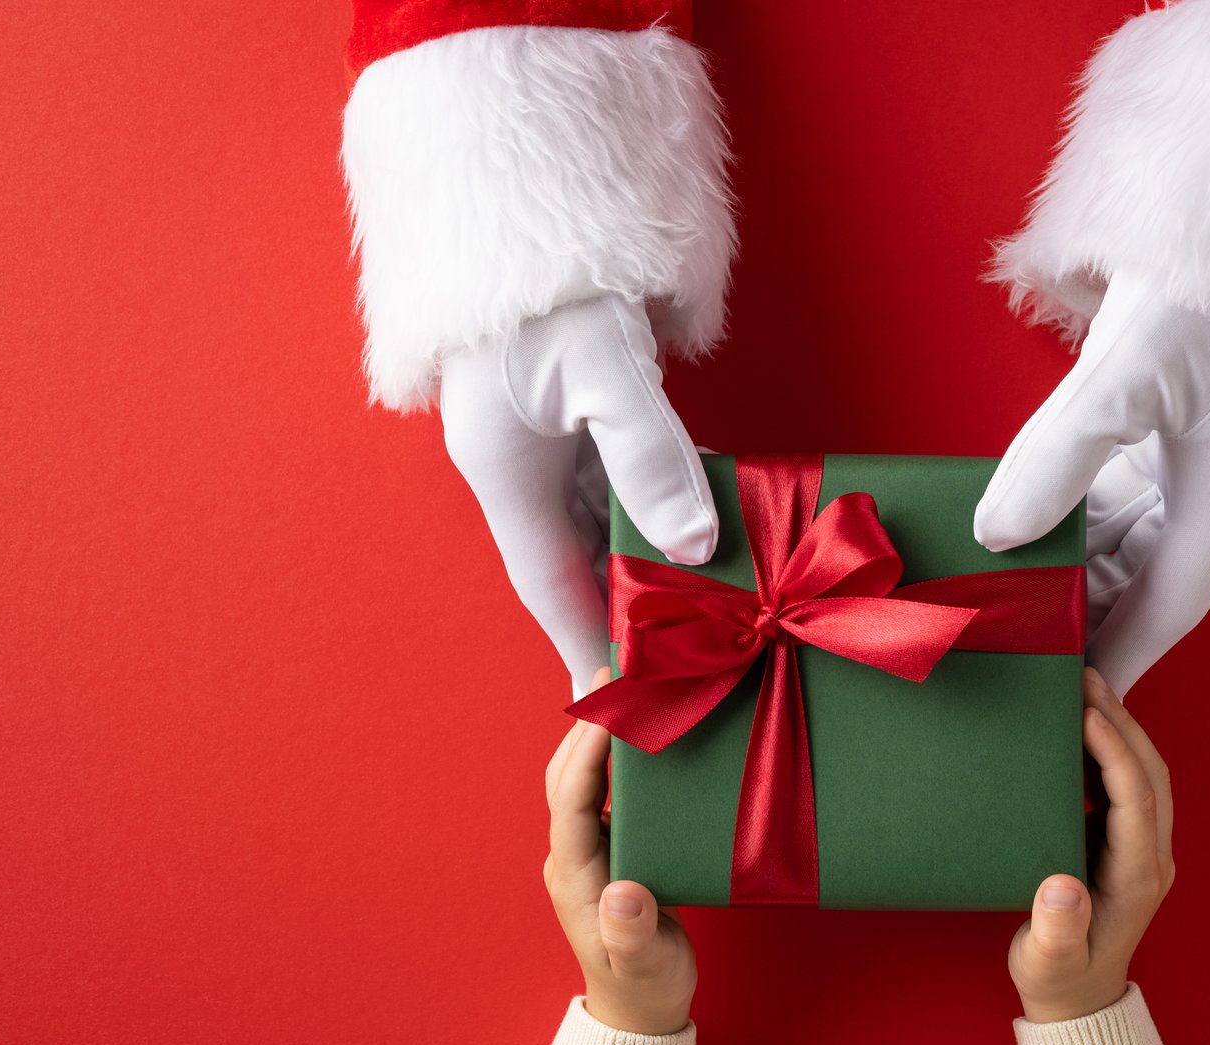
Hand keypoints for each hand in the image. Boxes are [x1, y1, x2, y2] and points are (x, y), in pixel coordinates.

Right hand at [439, 296, 719, 697]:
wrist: (524, 183)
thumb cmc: (547, 279)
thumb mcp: (602, 370)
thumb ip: (649, 458)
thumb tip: (692, 542)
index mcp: (505, 470)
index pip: (549, 583)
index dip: (586, 641)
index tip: (621, 696)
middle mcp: (522, 460)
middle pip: (578, 557)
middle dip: (625, 607)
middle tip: (683, 656)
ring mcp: (548, 429)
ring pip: (603, 516)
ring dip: (649, 555)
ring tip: (705, 602)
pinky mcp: (578, 400)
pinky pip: (619, 471)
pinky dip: (659, 501)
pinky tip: (702, 520)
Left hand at [543, 668, 696, 1034]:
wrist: (641, 1011)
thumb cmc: (646, 987)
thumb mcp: (645, 966)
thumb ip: (632, 935)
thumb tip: (624, 894)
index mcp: (576, 877)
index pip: (572, 803)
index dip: (587, 755)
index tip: (609, 711)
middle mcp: (574, 856)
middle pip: (567, 778)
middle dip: (586, 725)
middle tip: (614, 673)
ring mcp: (589, 852)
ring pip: (582, 779)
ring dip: (598, 733)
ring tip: (627, 687)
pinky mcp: (609, 851)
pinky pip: (605, 791)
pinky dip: (617, 757)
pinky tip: (642, 734)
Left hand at [974, 272, 1209, 694]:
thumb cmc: (1205, 288)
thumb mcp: (1126, 373)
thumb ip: (1058, 457)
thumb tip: (999, 534)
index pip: (1169, 604)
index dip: (1123, 656)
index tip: (1080, 707)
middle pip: (1145, 576)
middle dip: (1086, 616)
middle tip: (1019, 652)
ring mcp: (1196, 452)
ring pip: (1126, 534)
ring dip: (1074, 566)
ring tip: (1009, 600)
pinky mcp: (1171, 419)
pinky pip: (1117, 490)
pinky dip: (1074, 515)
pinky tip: (1027, 527)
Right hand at [1009, 667, 1173, 1022]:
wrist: (1079, 1000)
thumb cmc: (1060, 977)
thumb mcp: (1049, 960)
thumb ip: (1057, 928)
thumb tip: (1061, 887)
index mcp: (1136, 878)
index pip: (1135, 801)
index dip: (1115, 753)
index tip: (1088, 714)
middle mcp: (1150, 856)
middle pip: (1148, 774)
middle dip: (1122, 722)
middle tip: (1086, 678)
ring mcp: (1143, 848)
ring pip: (1143, 774)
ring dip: (1119, 728)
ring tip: (1084, 688)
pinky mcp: (1126, 844)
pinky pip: (1126, 784)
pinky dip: (1109, 749)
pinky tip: (1080, 727)